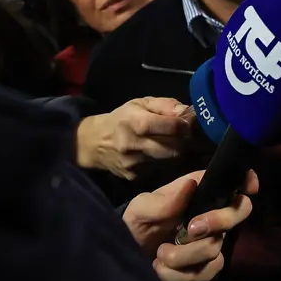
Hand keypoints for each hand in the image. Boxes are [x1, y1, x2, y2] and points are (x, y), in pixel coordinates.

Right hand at [76, 97, 192, 178]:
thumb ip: (165, 105)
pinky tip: (158, 155)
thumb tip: (185, 111)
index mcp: (135, 122)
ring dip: (175, 153)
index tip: (186, 124)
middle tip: (183, 136)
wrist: (94, 143)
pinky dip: (163, 163)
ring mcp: (133, 163)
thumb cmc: (122, 119)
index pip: (171, 127)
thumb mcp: (140, 104)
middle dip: (183, 142)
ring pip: (169, 161)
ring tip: (170, 144)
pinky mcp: (134, 176)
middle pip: (174, 147)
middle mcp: (133, 144)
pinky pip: (159, 170)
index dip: (184, 126)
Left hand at [123, 170, 258, 280]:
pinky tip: (161, 268)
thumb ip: (163, 201)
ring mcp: (211, 241)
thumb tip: (191, 184)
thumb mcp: (141, 208)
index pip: (232, 181)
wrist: (127, 253)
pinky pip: (207, 271)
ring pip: (216, 248)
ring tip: (160, 254)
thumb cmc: (137, 222)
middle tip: (190, 229)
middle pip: (239, 212)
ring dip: (184, 255)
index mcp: (199, 192)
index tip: (249, 187)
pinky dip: (180, 274)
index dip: (246, 180)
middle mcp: (212, 214)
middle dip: (218, 221)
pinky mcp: (205, 267)